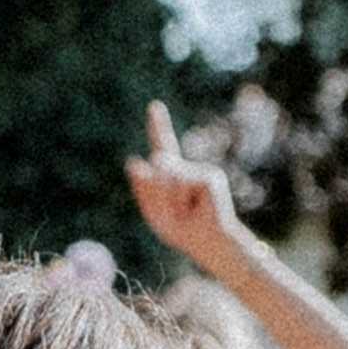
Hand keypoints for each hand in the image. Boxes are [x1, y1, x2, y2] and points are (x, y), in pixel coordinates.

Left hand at [125, 105, 241, 273]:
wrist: (208, 242)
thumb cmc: (181, 230)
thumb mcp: (154, 212)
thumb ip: (145, 188)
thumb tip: (137, 159)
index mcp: (172, 175)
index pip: (163, 147)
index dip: (159, 126)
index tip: (155, 106)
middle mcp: (186, 169)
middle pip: (157, 168)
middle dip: (157, 195)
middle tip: (172, 216)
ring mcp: (200, 171)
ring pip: (168, 176)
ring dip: (168, 201)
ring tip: (183, 214)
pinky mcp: (210, 176)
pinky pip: (183, 183)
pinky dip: (181, 201)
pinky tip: (195, 209)